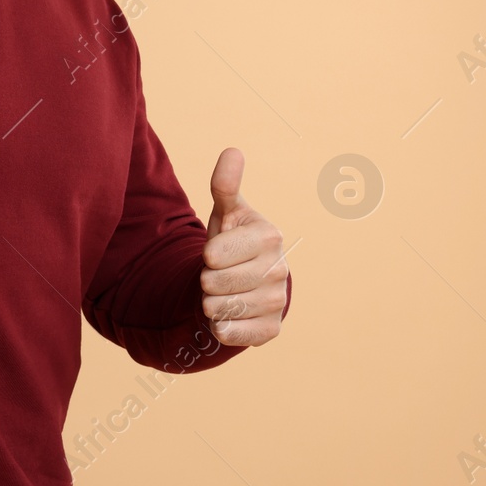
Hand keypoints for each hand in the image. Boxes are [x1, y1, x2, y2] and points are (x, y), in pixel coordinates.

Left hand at [200, 148, 288, 346]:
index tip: (217, 251)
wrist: (245, 280)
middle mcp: (280, 269)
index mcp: (269, 236)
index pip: (212, 254)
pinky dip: (219, 327)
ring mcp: (278, 301)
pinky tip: (230, 314)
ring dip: (210, 301)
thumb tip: (233, 151)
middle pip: (213, 283)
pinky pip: (228, 334)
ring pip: (218, 309)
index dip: (206, 254)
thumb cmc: (232, 241)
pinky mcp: (272, 330)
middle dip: (205, 279)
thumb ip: (225, 185)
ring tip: (223, 291)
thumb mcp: (226, 211)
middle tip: (219, 273)